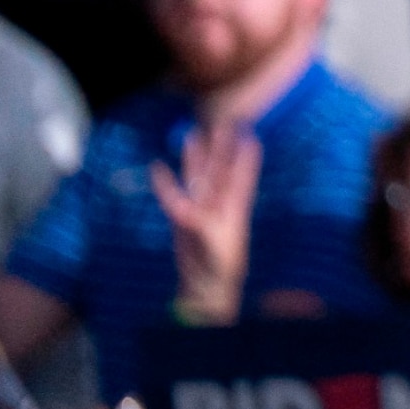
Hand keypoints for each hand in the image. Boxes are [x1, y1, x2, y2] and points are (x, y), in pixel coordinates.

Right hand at [152, 125, 261, 323]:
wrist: (206, 285)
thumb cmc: (220, 267)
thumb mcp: (215, 245)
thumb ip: (200, 226)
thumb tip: (184, 211)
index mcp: (236, 208)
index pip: (243, 176)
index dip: (247, 158)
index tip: (252, 135)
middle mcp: (219, 205)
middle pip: (219, 170)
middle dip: (220, 148)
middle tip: (222, 123)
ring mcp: (201, 209)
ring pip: (197, 178)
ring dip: (195, 158)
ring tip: (193, 134)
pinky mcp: (183, 219)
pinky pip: (172, 197)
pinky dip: (164, 184)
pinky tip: (157, 167)